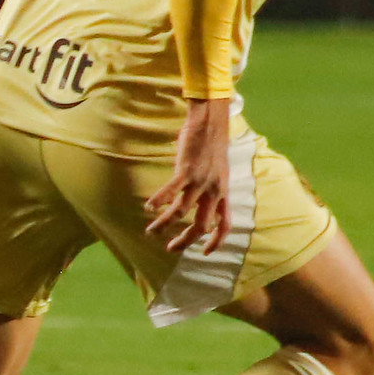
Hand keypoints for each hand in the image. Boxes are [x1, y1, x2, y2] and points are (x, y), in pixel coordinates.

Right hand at [145, 98, 232, 254]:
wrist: (211, 122)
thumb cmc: (213, 144)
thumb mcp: (220, 171)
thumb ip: (213, 187)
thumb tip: (200, 199)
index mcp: (224, 192)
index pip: (225, 224)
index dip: (216, 242)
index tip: (204, 252)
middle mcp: (214, 191)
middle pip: (201, 226)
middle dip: (185, 241)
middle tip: (170, 248)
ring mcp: (200, 181)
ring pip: (182, 212)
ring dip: (165, 224)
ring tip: (151, 231)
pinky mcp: (186, 171)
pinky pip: (170, 192)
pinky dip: (158, 201)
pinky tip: (148, 207)